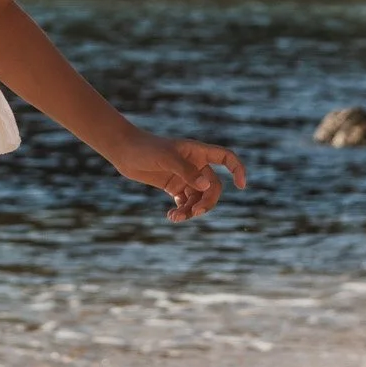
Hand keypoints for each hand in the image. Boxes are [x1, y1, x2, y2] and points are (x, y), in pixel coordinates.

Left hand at [111, 132, 246, 221]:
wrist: (123, 151)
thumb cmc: (145, 149)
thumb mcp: (166, 158)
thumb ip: (186, 171)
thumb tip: (206, 187)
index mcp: (198, 152)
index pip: (226, 157)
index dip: (237, 169)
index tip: (241, 186)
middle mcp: (195, 165)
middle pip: (213, 187)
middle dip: (207, 202)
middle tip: (194, 213)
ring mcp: (185, 177)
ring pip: (199, 199)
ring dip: (192, 210)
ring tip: (175, 217)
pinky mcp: (174, 187)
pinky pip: (186, 203)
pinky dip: (182, 211)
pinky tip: (171, 216)